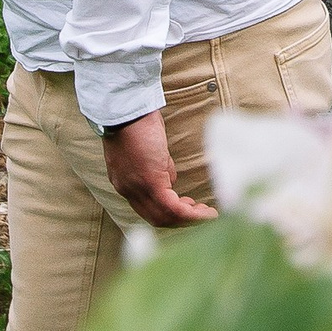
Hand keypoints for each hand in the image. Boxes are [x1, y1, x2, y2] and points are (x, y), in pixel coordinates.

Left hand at [102, 108, 214, 228]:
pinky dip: (191, 215)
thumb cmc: (137, 121)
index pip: (148, 209)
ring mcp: (137, 189)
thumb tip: (170, 180)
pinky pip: (173, 208)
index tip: (187, 208)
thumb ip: (159, 167)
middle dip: (181, 221)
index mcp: (125, 183)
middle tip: (199, 214)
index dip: (169, 214)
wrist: (126, 109)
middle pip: (156, 218)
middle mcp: (128, 190)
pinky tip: (206, 213)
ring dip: (189, 219)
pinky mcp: (150, 182)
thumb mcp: (149, 150)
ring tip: (205, 213)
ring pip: (165, 217)